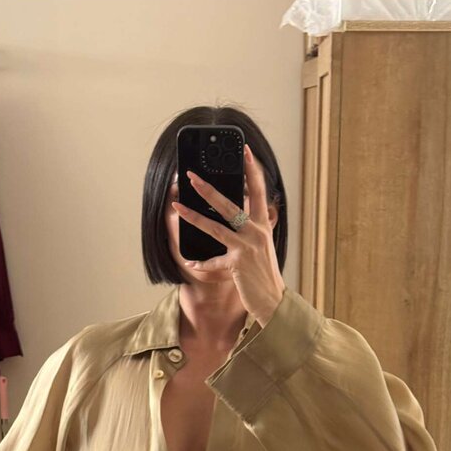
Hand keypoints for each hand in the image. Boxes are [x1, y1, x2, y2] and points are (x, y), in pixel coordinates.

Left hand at [171, 143, 285, 327]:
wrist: (273, 300)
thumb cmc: (265, 273)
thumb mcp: (262, 246)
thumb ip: (251, 228)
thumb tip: (236, 211)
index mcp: (263, 225)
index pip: (259, 190)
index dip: (252, 169)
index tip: (245, 150)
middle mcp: (256, 233)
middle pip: (230, 204)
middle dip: (208, 188)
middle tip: (192, 176)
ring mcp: (247, 248)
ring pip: (216, 227)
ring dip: (194, 216)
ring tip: (177, 206)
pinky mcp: (238, 264)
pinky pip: (213, 261)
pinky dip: (201, 263)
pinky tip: (189, 262)